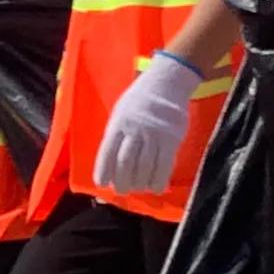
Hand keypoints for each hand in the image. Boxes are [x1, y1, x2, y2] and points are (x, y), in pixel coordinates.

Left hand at [94, 52, 204, 195]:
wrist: (167, 83)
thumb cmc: (140, 99)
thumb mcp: (121, 112)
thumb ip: (117, 134)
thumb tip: (110, 162)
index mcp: (118, 123)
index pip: (107, 152)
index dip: (103, 170)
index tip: (102, 184)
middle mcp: (134, 130)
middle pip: (125, 163)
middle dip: (122, 182)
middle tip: (122, 190)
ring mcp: (154, 135)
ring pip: (144, 167)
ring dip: (140, 184)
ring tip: (139, 188)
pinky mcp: (171, 139)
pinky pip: (164, 165)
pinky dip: (159, 180)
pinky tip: (156, 187)